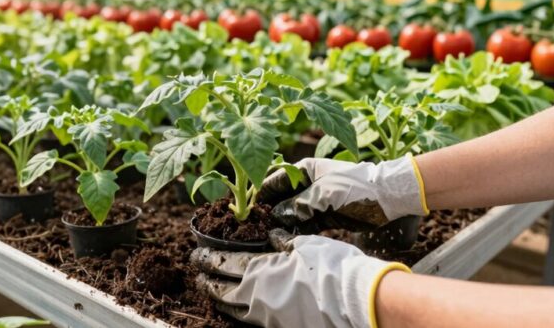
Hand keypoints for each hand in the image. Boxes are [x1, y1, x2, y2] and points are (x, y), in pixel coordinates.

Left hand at [192, 229, 409, 327]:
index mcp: (259, 272)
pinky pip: (250, 319)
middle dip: (207, 280)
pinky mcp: (280, 327)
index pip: (223, 262)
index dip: (207, 258)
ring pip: (234, 308)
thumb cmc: (332, 268)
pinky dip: (238, 310)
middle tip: (198, 274)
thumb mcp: (304, 244)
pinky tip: (239, 306)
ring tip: (212, 290)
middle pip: (222, 289)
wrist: (357, 300)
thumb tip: (270, 235)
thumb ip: (282, 240)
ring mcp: (268, 317)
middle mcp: (257, 297)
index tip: (196, 253)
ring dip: (220, 298)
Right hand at [259, 156, 427, 228]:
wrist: (389, 197)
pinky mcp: (325, 215)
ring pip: (291, 212)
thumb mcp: (323, 196)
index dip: (259, 196)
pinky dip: (295, 231)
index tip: (246, 212)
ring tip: (266, 238)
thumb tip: (274, 217)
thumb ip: (297, 205)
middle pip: (280, 198)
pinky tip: (284, 240)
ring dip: (280, 224)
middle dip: (267, 212)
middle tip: (253, 229)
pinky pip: (304, 223)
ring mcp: (316, 199)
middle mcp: (306, 183)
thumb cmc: (356, 188)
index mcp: (304, 169)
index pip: (273, 181)